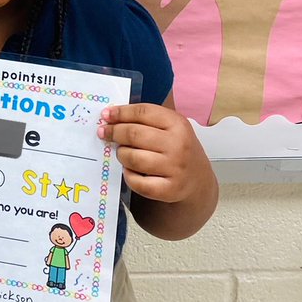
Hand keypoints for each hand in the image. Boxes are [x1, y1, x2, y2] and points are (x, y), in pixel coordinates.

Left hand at [98, 101, 216, 238]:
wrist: (197, 179)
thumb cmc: (176, 147)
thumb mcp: (169, 126)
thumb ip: (144, 118)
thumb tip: (110, 116)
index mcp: (178, 123)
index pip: (142, 112)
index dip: (120, 112)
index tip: (105, 115)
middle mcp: (179, 145)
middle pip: (134, 134)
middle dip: (114, 133)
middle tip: (104, 133)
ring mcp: (176, 168)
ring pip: (133, 158)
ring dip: (121, 154)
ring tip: (122, 152)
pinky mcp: (170, 190)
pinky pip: (138, 182)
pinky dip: (128, 176)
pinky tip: (130, 170)